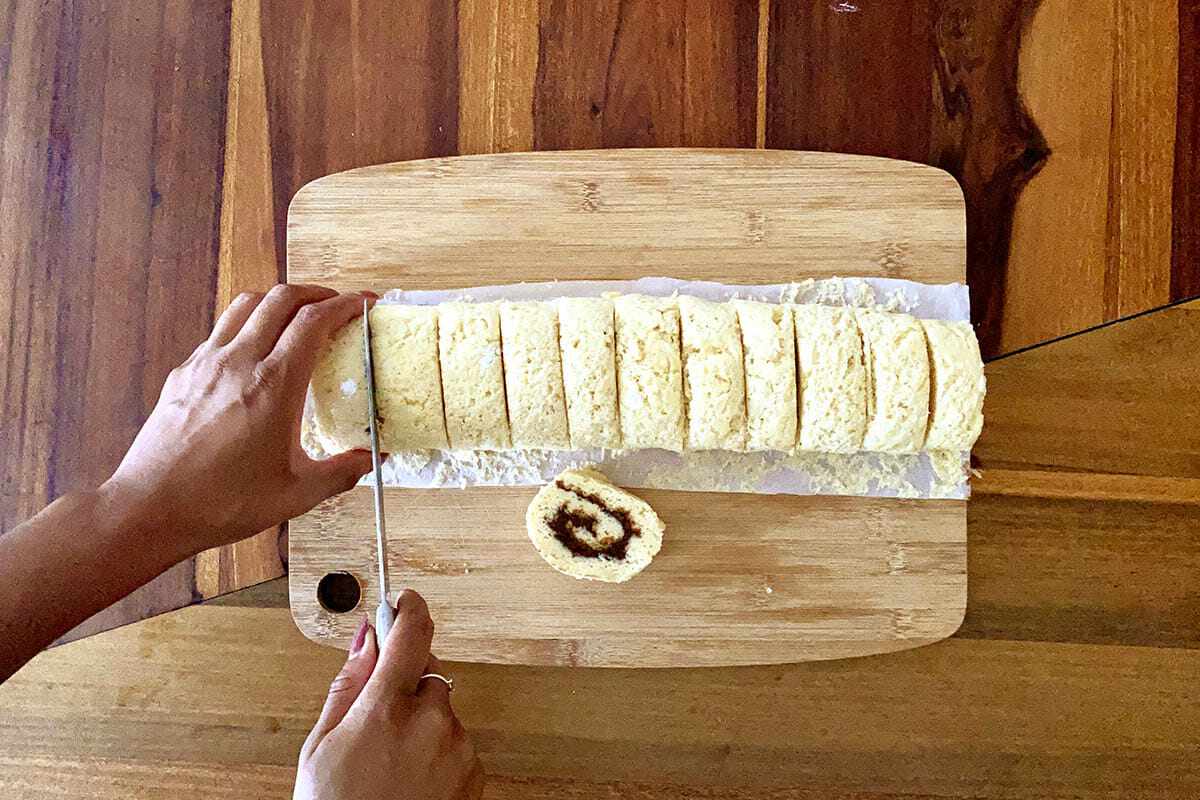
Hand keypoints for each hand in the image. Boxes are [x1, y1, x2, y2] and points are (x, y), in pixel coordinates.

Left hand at [103, 284, 375, 556]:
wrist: (152, 508)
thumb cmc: (221, 502)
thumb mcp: (297, 493)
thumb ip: (342, 471)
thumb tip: (372, 458)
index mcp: (273, 386)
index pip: (313, 321)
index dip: (345, 304)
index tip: (363, 303)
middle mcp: (238, 363)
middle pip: (281, 298)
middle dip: (316, 293)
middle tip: (337, 305)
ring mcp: (206, 363)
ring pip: (246, 305)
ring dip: (279, 301)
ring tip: (298, 316)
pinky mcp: (184, 373)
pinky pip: (221, 331)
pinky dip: (248, 325)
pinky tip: (257, 351)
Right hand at [295, 590, 483, 799]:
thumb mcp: (320, 746)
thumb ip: (348, 683)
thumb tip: (367, 636)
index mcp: (386, 709)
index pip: (412, 632)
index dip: (409, 608)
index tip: (404, 601)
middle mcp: (430, 722)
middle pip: (428, 672)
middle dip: (406, 682)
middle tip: (376, 718)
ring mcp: (458, 748)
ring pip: (443, 710)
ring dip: (422, 722)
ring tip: (389, 764)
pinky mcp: (474, 771)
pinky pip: (457, 741)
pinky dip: (438, 750)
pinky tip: (410, 778)